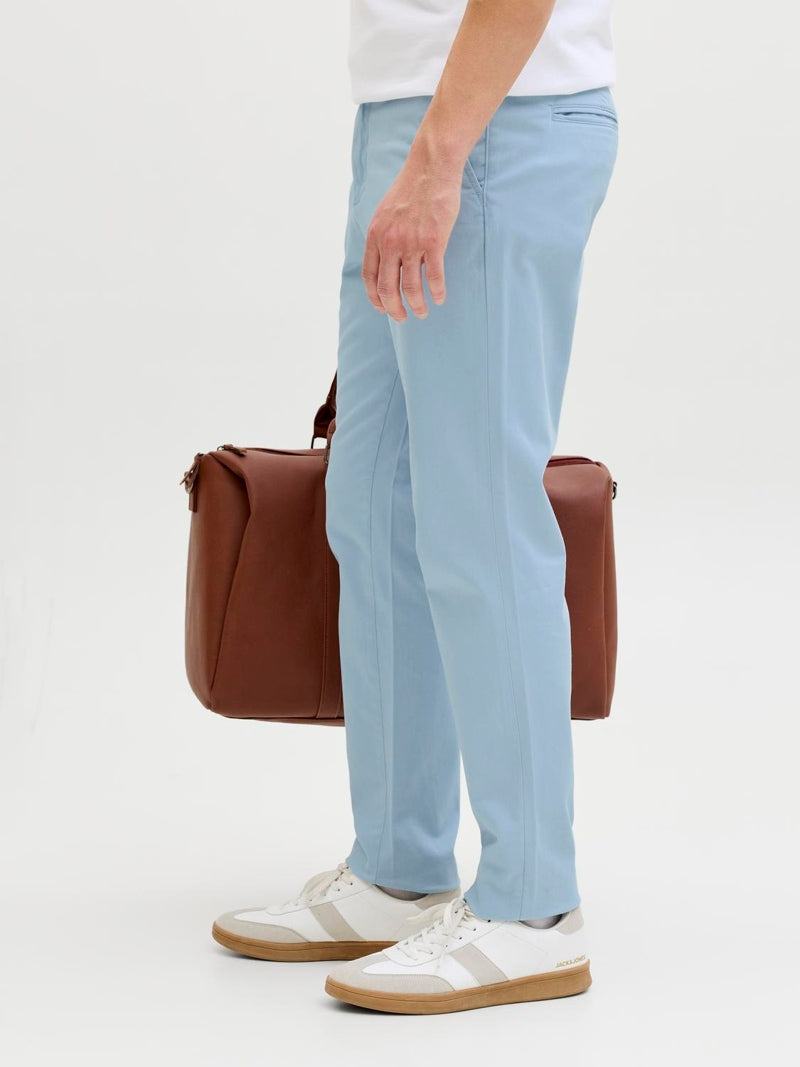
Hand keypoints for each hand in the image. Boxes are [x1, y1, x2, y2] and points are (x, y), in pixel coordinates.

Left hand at [361, 149, 463, 322]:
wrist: (430, 168)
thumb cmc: (410, 190)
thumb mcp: (385, 214)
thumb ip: (384, 238)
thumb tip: (387, 261)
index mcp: (376, 236)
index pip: (370, 277)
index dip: (375, 298)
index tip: (383, 308)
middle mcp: (390, 242)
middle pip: (387, 288)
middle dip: (394, 309)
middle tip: (402, 318)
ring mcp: (412, 243)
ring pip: (411, 287)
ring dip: (417, 305)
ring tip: (422, 312)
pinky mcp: (433, 241)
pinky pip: (434, 276)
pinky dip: (437, 291)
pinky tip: (439, 298)